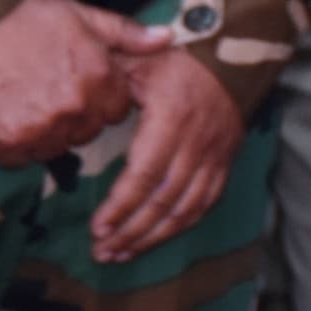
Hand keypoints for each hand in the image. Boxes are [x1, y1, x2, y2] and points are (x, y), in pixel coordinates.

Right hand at [0, 0, 161, 165]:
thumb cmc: (17, 15)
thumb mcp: (77, 13)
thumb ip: (124, 32)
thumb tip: (167, 39)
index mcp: (98, 78)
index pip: (115, 109)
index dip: (95, 97)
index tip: (71, 83)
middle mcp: (75, 108)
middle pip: (87, 131)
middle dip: (71, 116)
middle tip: (42, 91)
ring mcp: (41, 129)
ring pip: (56, 146)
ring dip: (43, 132)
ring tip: (19, 102)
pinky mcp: (7, 143)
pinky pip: (21, 157)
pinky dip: (13, 142)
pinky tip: (1, 114)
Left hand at [90, 47, 244, 263]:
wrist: (231, 62)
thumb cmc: (174, 60)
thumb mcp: (138, 56)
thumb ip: (105, 75)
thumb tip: (79, 91)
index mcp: (172, 118)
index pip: (145, 174)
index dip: (121, 205)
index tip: (97, 228)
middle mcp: (197, 143)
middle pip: (164, 200)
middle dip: (132, 231)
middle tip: (102, 251)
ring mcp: (214, 158)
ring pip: (186, 209)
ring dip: (153, 237)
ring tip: (120, 254)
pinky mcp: (223, 166)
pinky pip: (204, 205)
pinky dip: (179, 227)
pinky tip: (153, 240)